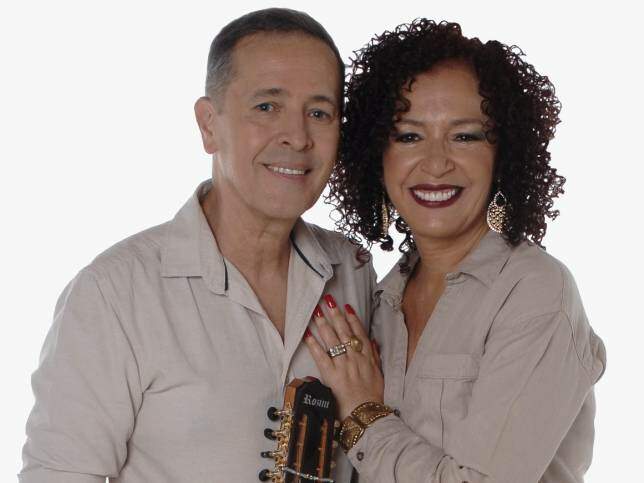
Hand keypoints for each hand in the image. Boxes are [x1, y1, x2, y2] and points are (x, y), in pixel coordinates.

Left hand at [303, 294, 383, 419]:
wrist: (366, 415)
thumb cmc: (373, 396)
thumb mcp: (379, 374)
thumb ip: (375, 356)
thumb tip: (372, 341)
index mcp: (367, 358)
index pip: (359, 333)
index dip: (352, 319)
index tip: (346, 306)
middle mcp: (355, 358)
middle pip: (345, 332)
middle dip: (336, 315)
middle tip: (328, 300)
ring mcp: (343, 366)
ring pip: (332, 341)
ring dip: (324, 325)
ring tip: (316, 312)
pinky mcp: (332, 376)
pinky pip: (321, 357)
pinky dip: (314, 345)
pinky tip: (307, 335)